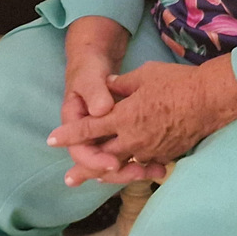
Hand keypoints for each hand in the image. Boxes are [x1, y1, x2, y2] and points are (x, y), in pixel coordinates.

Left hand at [48, 55, 236, 186]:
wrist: (209, 100)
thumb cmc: (177, 82)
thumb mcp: (145, 75)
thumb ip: (122, 83)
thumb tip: (108, 84)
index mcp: (123, 116)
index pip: (89, 128)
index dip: (69, 135)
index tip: (51, 140)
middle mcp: (132, 137)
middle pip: (101, 158)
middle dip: (84, 168)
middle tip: (69, 179)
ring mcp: (149, 149)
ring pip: (123, 166)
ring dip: (108, 173)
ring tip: (97, 180)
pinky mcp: (165, 155)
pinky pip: (145, 164)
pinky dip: (135, 168)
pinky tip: (130, 170)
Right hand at [56, 19, 149, 184]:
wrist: (95, 62)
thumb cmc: (90, 69)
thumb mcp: (90, 77)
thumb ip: (95, 92)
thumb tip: (101, 111)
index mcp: (75, 124)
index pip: (81, 152)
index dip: (96, 161)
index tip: (114, 164)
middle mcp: (87, 136)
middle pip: (100, 165)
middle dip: (119, 173)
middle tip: (141, 173)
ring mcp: (102, 137)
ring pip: (115, 164)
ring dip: (134, 171)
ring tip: (156, 172)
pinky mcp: (118, 136)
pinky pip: (127, 155)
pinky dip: (142, 162)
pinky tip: (160, 167)